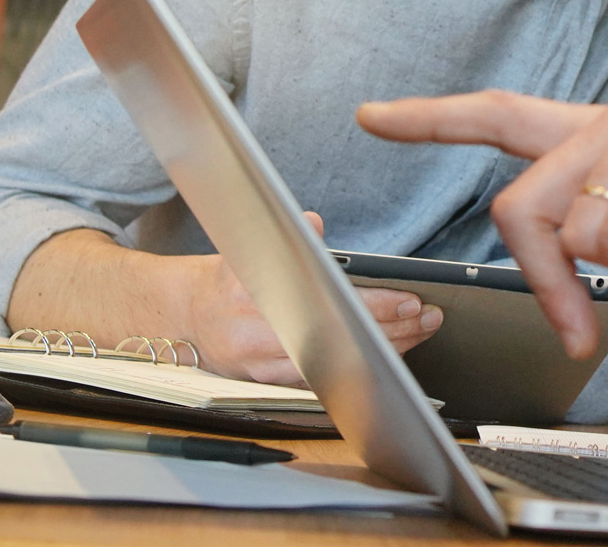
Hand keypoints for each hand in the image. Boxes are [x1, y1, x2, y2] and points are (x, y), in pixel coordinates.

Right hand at [183, 214, 444, 385]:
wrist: (180, 319)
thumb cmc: (222, 279)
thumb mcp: (247, 247)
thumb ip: (286, 236)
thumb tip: (313, 222)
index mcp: (247, 293)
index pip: (326, 300)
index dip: (372, 304)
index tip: (408, 298)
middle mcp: (252, 335)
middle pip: (338, 337)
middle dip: (391, 328)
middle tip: (428, 315)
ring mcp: (259, 367)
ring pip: (335, 363)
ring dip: (383, 351)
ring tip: (420, 332)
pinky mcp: (266, 386)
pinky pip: (322, 381)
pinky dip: (359, 368)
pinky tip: (389, 357)